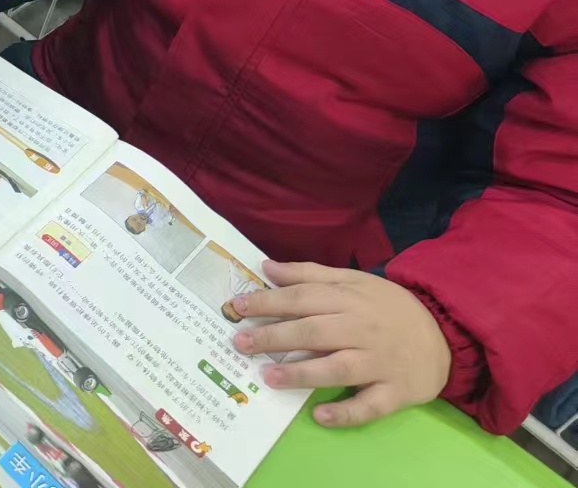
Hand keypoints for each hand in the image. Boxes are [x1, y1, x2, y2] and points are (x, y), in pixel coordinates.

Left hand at [232, 261, 451, 427]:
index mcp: (349, 299)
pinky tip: (319, 415)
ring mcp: (380, 363)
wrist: (444, 333)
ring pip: (338, 369)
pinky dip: (345, 412)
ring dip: (302, 373)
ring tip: (269, 377)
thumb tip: (266, 266)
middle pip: (314, 332)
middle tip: (241, 344)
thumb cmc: (387, 307)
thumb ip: (309, 274)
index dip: (268, 302)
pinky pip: (369, 405)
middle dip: (275, 337)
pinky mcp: (396, 392)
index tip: (237, 308)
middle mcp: (362, 330)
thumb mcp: (352, 281)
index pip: (302, 298)